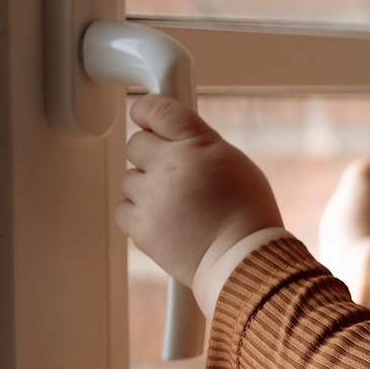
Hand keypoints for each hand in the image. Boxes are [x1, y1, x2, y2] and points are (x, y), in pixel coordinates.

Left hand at [116, 97, 282, 285]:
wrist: (243, 258)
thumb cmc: (247, 213)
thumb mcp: (233, 162)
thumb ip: (199, 144)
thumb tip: (171, 137)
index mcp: (198, 144)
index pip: (158, 110)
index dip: (145, 110)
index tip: (143, 115)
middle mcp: (171, 165)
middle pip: (136, 143)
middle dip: (150, 155)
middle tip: (171, 171)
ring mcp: (153, 196)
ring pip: (129, 178)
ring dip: (146, 187)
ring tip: (177, 203)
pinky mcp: (140, 226)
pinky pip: (122, 209)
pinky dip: (138, 213)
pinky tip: (164, 219)